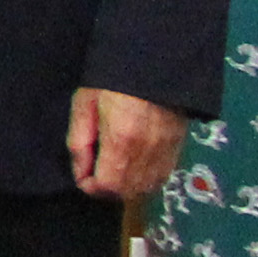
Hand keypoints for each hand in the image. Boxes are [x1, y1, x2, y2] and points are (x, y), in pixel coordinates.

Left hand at [68, 88, 190, 202]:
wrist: (155, 65)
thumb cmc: (112, 81)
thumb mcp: (84, 104)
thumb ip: (79, 141)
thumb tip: (80, 172)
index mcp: (120, 142)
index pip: (107, 186)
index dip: (89, 186)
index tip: (82, 175)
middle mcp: (146, 153)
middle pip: (127, 192)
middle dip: (107, 189)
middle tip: (96, 174)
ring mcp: (165, 152)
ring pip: (146, 188)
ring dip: (127, 187)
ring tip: (114, 172)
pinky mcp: (178, 148)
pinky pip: (162, 177)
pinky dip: (146, 180)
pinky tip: (135, 168)